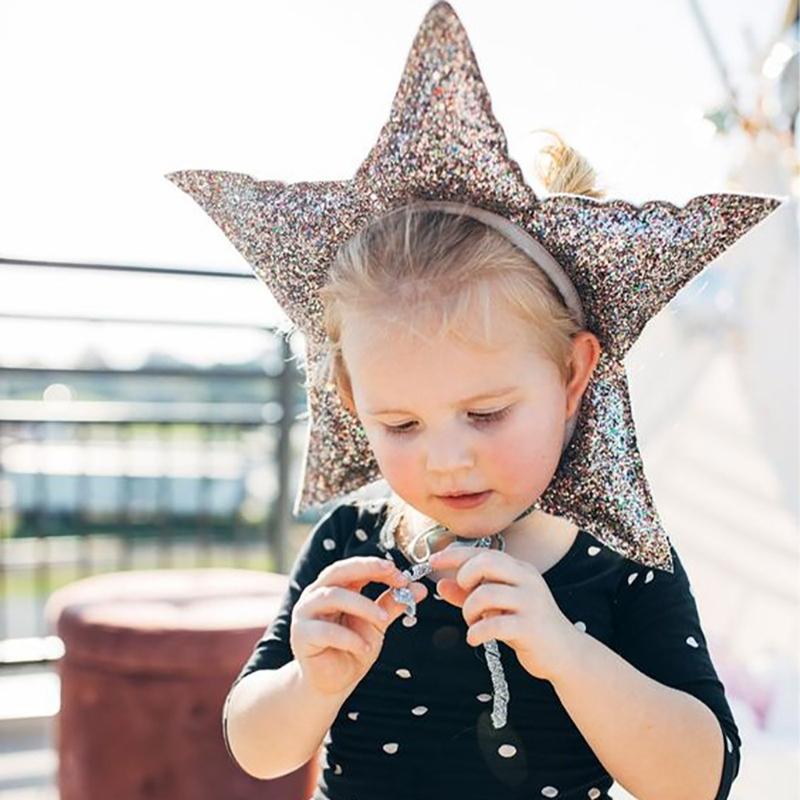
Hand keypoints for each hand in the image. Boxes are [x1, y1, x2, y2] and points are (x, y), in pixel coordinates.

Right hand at [291, 556, 427, 694]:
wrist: (332, 684)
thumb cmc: (352, 649)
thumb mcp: (376, 624)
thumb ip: (392, 604)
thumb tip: (420, 588)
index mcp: (334, 587)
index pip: (354, 567)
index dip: (377, 566)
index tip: (402, 575)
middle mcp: (316, 595)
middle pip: (339, 571)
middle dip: (367, 570)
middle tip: (394, 576)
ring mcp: (305, 614)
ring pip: (333, 596)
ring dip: (362, 605)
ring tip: (382, 619)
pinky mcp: (301, 636)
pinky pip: (325, 631)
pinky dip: (349, 638)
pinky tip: (365, 647)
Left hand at [429, 544, 580, 681]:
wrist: (565, 653)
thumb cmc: (527, 625)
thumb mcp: (498, 606)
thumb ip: (469, 595)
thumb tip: (440, 585)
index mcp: (519, 569)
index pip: (483, 551)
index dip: (454, 554)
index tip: (433, 561)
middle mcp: (527, 580)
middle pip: (486, 562)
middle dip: (465, 576)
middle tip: (464, 594)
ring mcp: (530, 602)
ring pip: (485, 594)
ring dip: (469, 610)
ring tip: (472, 622)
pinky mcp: (530, 627)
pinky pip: (493, 624)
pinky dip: (476, 632)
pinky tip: (475, 638)